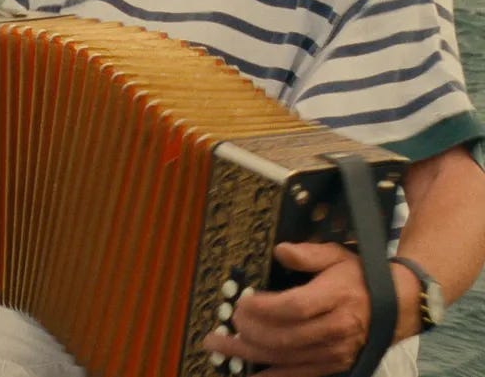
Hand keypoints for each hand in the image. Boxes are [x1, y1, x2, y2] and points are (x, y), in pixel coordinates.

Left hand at [203, 242, 371, 376]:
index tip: (241, 302)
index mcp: (335, 297)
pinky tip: (248, 375)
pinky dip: (272, 376)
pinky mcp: (334, 365)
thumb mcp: (335, 255)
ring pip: (286, 357)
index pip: (294, 307)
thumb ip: (307, 254)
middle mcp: (335, 328)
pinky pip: (299, 374)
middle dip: (248, 332)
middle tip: (225, 324)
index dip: (264, 307)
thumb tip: (280, 251)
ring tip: (220, 346)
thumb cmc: (359, 277)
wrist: (396, 306)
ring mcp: (334, 351)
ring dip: (249, 353)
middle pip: (284, 336)